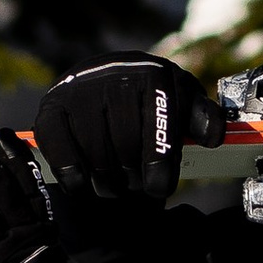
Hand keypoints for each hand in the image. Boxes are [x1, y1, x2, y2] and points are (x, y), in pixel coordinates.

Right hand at [31, 58, 226, 202]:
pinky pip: (63, 158)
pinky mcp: (50, 109)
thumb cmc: (152, 101)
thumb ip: (203, 119)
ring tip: (116, 183)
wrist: (106, 81)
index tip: (159, 188)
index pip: (158, 128)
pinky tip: (85, 182)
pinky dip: (76, 180)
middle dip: (134, 177)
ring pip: (96, 156)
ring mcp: (78, 91)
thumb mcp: (184, 103)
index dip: (160, 166)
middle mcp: (114, 75)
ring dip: (108, 183)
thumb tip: (212, 137)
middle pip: (126, 147)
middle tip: (136, 185)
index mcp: (153, 74)